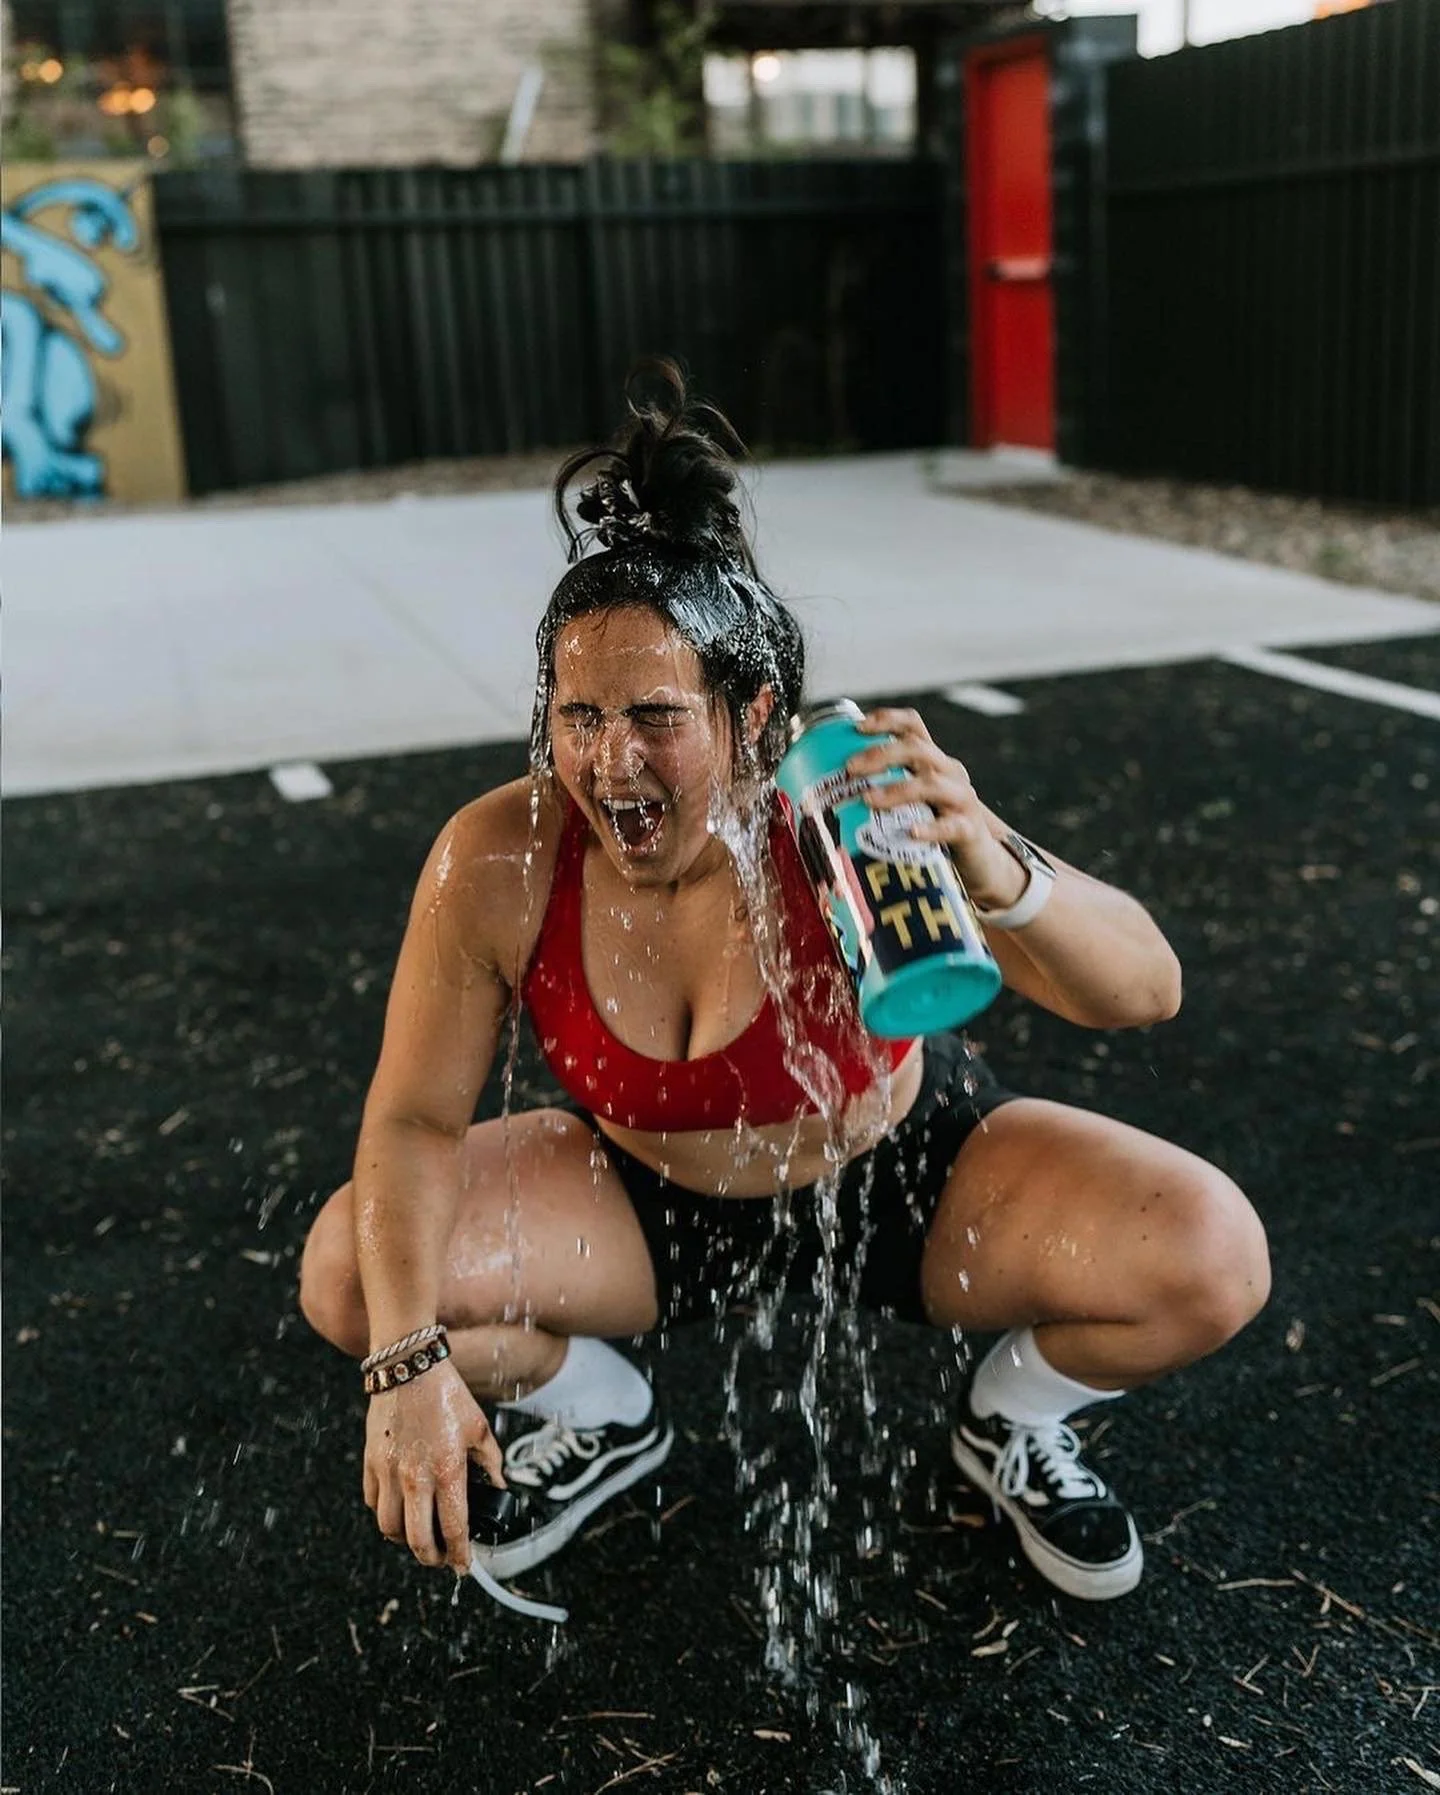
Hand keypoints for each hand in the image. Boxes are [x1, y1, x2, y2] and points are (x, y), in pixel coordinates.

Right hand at [362, 1360, 505, 1573]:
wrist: (408, 1366)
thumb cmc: (447, 1395)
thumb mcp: (479, 1428)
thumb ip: (491, 1462)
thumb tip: (498, 1486)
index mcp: (448, 1471)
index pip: (454, 1529)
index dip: (461, 1555)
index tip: (465, 1565)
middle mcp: (415, 1478)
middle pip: (418, 1541)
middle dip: (432, 1558)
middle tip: (442, 1556)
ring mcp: (389, 1472)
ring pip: (389, 1529)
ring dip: (406, 1540)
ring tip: (420, 1535)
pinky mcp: (371, 1463)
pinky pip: (373, 1504)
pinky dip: (385, 1515)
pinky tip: (399, 1509)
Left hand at [848, 707, 1025, 909]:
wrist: (981, 862)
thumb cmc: (934, 828)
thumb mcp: (913, 803)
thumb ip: (883, 793)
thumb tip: (821, 797)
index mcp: (933, 761)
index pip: (914, 725)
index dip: (887, 719)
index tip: (858, 727)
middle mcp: (950, 773)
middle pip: (918, 749)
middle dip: (881, 754)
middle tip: (850, 769)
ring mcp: (962, 800)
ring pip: (932, 784)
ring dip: (897, 789)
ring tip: (869, 800)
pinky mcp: (970, 830)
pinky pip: (950, 826)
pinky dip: (929, 828)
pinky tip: (909, 832)